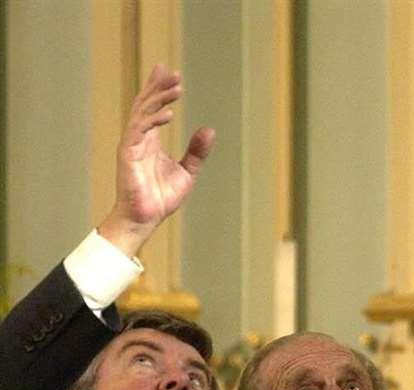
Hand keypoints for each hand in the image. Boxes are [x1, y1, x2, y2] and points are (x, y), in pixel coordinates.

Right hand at [97, 64, 213, 257]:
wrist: (145, 218)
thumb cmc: (161, 197)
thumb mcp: (187, 171)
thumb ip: (197, 151)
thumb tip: (209, 129)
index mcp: (150, 140)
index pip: (153, 108)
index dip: (159, 89)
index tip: (170, 72)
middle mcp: (139, 138)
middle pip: (145, 104)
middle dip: (158, 86)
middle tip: (172, 71)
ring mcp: (131, 144)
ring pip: (142, 113)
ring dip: (158, 98)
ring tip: (175, 87)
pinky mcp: (128, 154)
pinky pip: (139, 131)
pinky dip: (153, 120)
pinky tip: (169, 113)